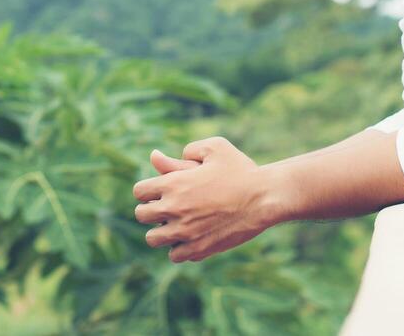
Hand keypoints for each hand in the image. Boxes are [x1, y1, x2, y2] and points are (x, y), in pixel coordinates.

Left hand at [131, 136, 275, 262]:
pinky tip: (191, 237)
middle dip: (151, 210)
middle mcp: (174, 208)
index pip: (139, 192)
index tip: (160, 190)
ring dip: (161, 231)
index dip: (148, 190)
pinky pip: (175, 255)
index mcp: (173, 183)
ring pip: (153, 239)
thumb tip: (158, 157)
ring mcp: (185, 232)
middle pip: (141, 215)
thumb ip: (186, 150)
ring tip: (176, 225)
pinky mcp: (199, 249)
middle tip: (167, 207)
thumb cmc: (241, 169)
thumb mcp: (215, 148)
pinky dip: (179, 248)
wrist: (264, 198)